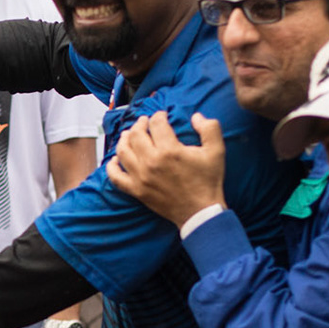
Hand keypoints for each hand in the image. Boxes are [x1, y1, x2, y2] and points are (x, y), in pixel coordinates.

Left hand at [104, 112, 224, 225]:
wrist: (200, 212)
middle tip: (144, 122)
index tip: (162, 116)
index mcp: (170, 150)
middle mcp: (151, 162)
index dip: (158, 115)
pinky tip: (114, 160)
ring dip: (124, 139)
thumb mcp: (216, 151)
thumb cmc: (208, 181)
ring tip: (129, 135)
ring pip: (123, 151)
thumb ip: (209, 128)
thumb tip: (196, 116)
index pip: (156, 124)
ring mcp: (141, 177)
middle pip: (136, 134)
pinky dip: (111, 167)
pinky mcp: (137, 190)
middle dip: (140, 124)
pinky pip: (116, 177)